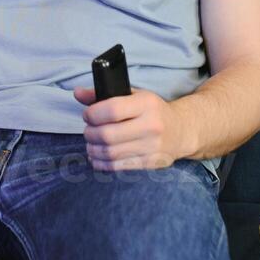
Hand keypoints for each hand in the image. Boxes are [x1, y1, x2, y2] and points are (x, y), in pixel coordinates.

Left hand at [73, 86, 197, 171]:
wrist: (181, 130)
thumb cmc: (153, 111)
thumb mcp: (134, 96)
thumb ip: (104, 94)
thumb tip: (77, 93)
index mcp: (146, 104)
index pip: (111, 110)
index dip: (92, 114)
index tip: (87, 115)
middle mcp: (151, 126)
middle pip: (107, 135)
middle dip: (90, 134)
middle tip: (88, 131)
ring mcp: (152, 147)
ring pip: (110, 153)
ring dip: (93, 149)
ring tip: (91, 144)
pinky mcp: (150, 163)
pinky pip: (118, 166)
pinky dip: (101, 163)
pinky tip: (97, 157)